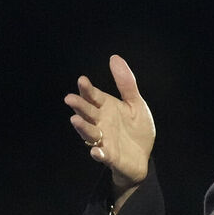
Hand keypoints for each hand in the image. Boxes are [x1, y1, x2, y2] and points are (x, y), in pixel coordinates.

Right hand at [65, 55, 155, 196]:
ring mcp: (104, 140)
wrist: (143, 156)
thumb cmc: (136, 129)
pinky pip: (103, 155)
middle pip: (87, 113)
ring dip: (83, 127)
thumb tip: (114, 58)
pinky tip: (97, 151)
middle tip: (70, 98)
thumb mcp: (135, 104)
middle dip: (79, 106)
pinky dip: (99, 154)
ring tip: (75, 120)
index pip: (93, 96)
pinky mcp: (110, 156)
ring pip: (90, 133)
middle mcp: (101, 122)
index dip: (87, 89)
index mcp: (106, 108)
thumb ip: (126, 84)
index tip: (82, 80)